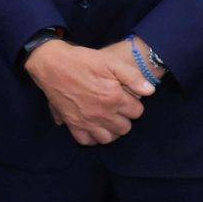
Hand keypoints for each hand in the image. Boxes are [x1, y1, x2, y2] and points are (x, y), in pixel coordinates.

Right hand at [26, 39, 148, 145]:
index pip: (137, 112)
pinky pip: (87, 141)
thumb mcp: (110, 61)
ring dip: (111, 130)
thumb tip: (150, 91)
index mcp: (114, 98)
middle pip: (125, 128)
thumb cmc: (83, 60)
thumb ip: (132, 77)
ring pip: (108, 138)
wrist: (52, 64)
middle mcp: (102, 114)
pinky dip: (92, 137)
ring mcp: (87, 121)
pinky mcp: (73, 124)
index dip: (134, 103)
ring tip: (108, 118)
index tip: (126, 96)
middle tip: (117, 107)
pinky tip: (93, 126)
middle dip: (124, 118)